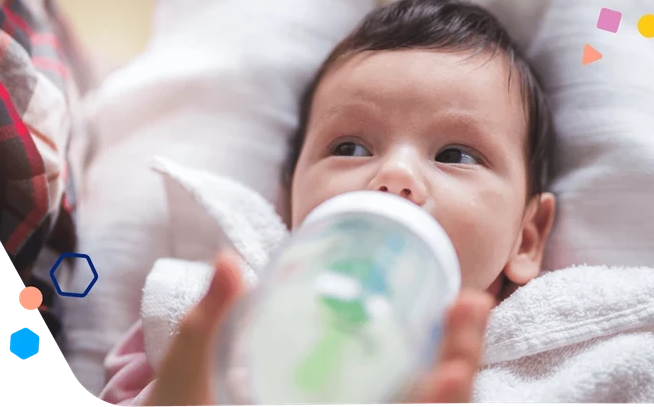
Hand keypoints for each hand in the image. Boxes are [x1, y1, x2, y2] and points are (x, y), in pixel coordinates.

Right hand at [150, 250, 493, 405]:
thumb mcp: (183, 382)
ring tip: (465, 314)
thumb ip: (206, 325)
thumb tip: (229, 261)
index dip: (429, 406)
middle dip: (456, 374)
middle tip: (470, 308)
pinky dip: (427, 382)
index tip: (454, 368)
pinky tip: (437, 341)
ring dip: (451, 374)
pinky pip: (396, 405)